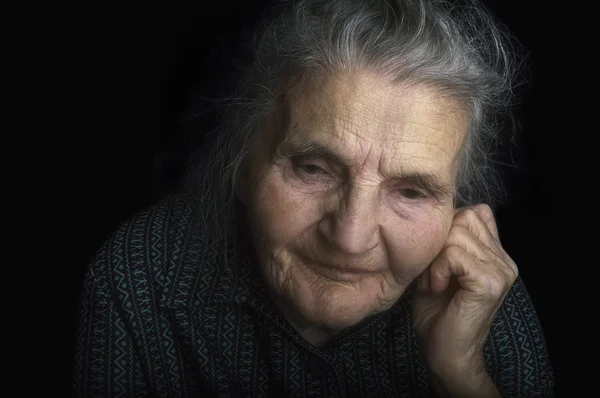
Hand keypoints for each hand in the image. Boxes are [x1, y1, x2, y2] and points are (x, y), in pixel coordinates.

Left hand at [412, 204, 517, 392]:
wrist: (446, 354)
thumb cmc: (437, 313)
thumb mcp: (439, 268)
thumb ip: (445, 242)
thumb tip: (435, 215)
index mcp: (496, 254)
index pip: (475, 212)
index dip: (448, 229)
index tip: (436, 260)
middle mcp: (504, 260)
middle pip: (464, 217)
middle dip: (439, 243)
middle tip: (433, 273)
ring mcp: (501, 270)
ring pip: (457, 233)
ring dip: (435, 259)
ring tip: (435, 283)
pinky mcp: (490, 282)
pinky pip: (453, 253)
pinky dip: (437, 269)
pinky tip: (437, 288)